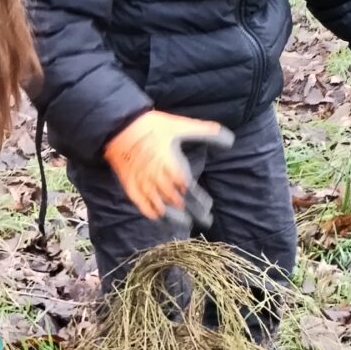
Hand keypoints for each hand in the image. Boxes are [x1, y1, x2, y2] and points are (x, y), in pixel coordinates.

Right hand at [103, 111, 232, 220]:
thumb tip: (231, 139)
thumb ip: (206, 132)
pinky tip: (158, 217)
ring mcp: (143, 183)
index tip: (208, 208)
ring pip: (160, 207)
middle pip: (177, 202)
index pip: (189, 191)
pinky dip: (150, 212)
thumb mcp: (181, 125)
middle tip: (204, 221)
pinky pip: (140, 203)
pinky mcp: (130, 184)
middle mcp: (158, 179)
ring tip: (184, 223)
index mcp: (172, 166)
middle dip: (192, 213)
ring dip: (174, 217)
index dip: (199, 202)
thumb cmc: (152, 125)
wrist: (119, 125)